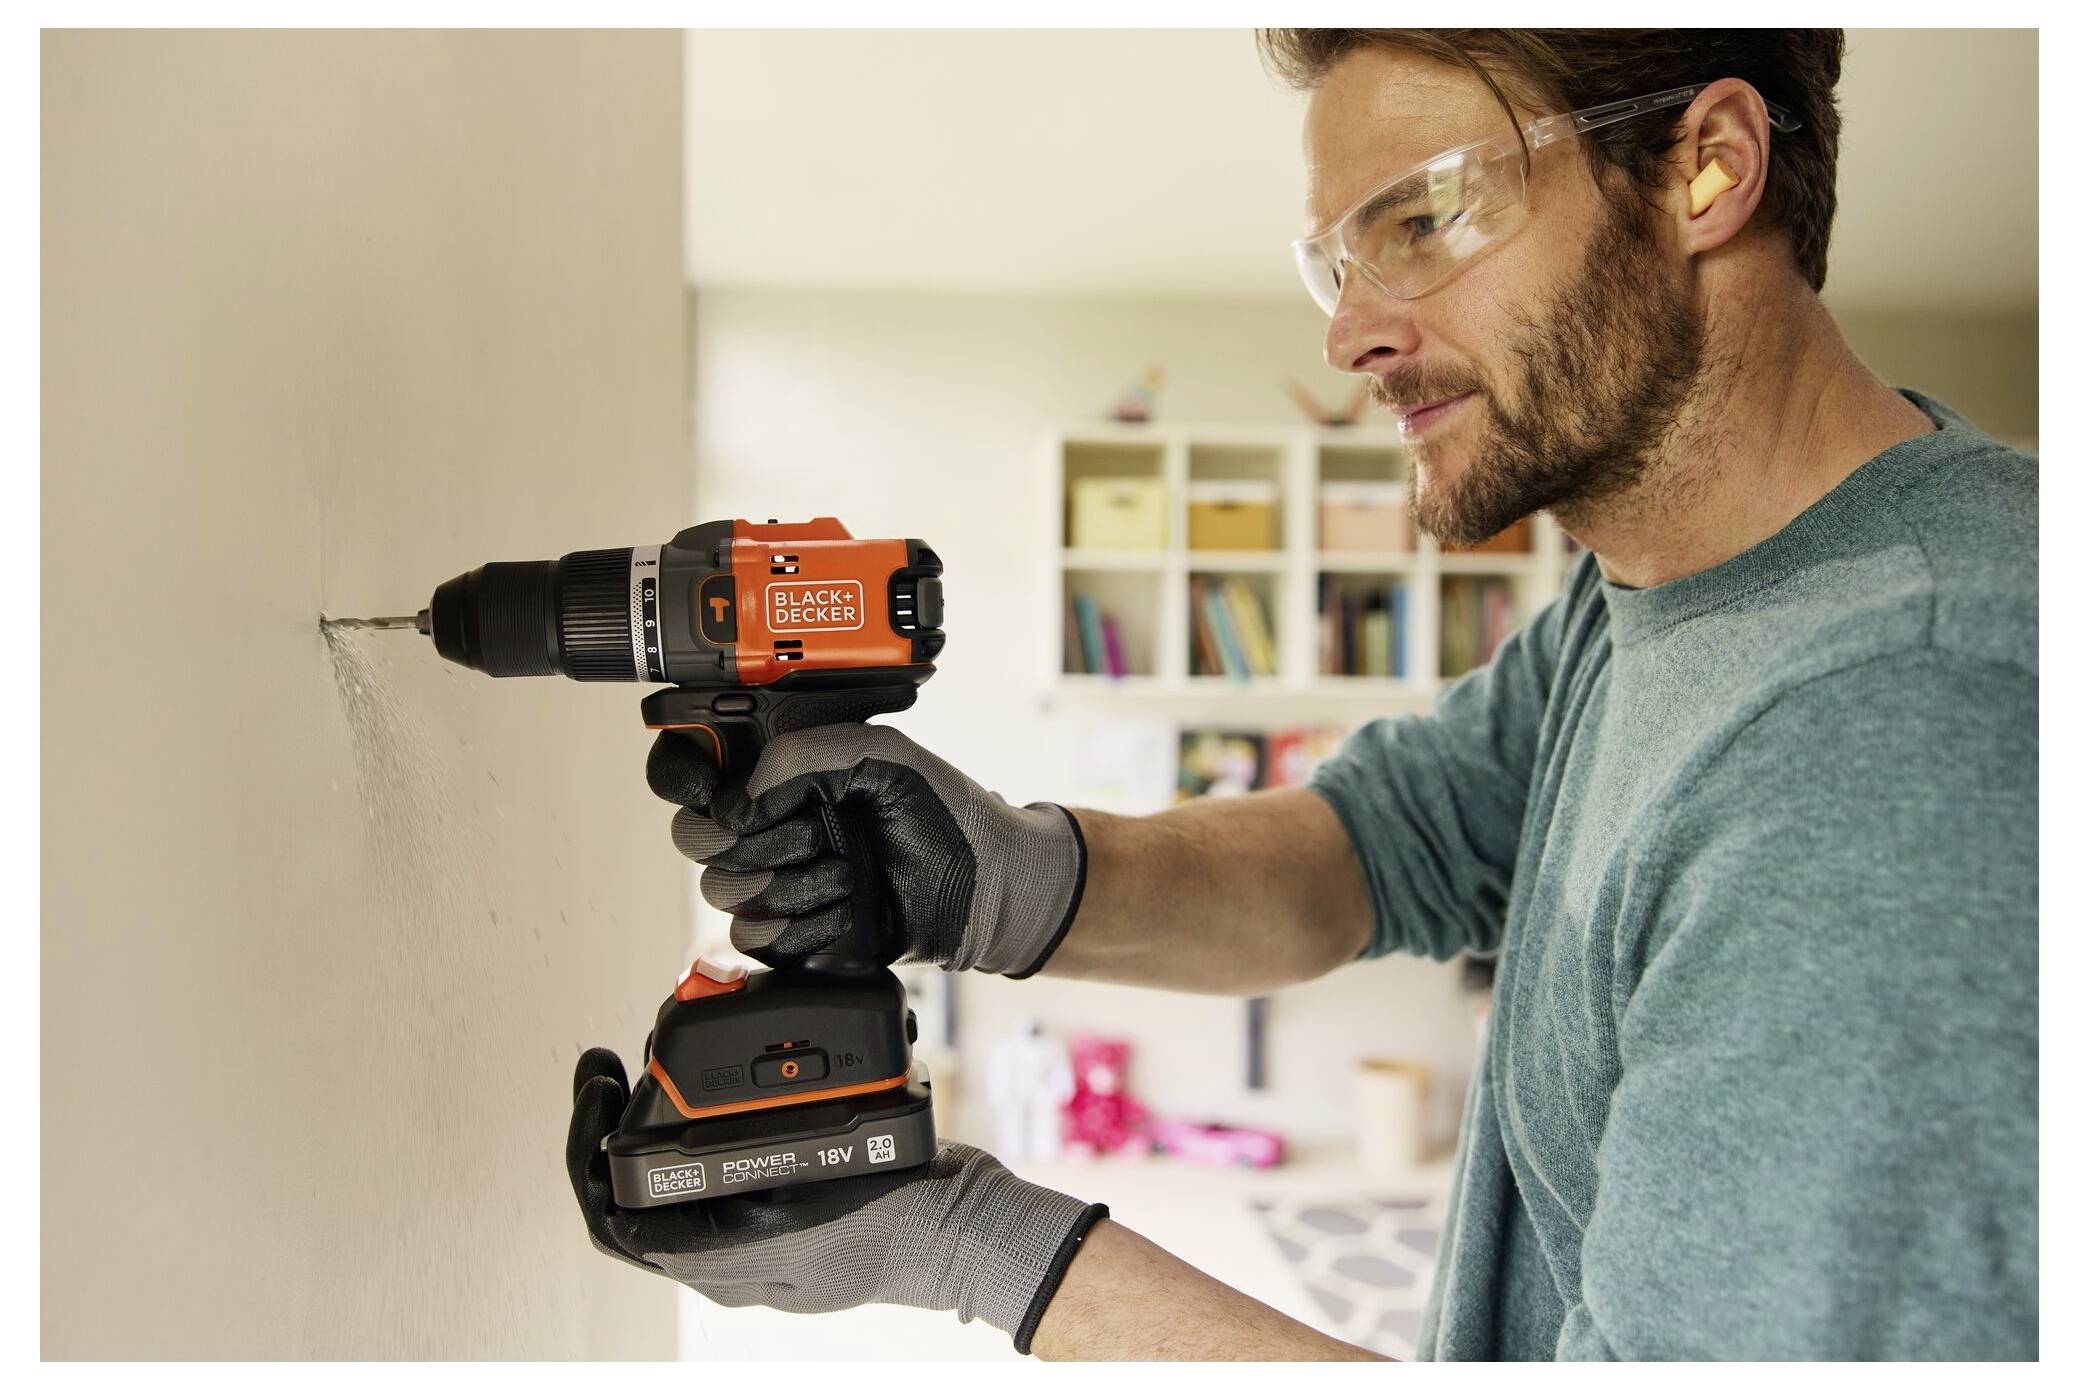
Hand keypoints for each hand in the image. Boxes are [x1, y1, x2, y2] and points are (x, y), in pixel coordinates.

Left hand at [565, 1048, 1106, 1350]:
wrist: (966, 1228)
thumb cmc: (899, 1218)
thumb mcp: (805, 1205)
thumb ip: (719, 1214)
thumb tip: (629, 1204)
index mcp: (722, 1263)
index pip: (614, 1220)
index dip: (586, 1151)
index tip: (595, 1085)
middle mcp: (728, 1260)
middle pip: (630, 1200)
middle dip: (606, 1128)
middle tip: (606, 1063)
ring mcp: (754, 1240)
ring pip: (666, 1186)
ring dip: (644, 1125)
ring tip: (645, 1064)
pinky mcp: (781, 1214)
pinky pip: (712, 1176)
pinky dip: (691, 1130)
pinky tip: (707, 1087)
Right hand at [645, 723, 1086, 973]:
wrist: (988, 889)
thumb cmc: (944, 816)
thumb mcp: (881, 755)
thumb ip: (806, 755)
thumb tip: (743, 799)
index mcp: (778, 773)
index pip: (688, 768)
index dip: (682, 777)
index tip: (719, 794)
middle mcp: (767, 826)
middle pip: (695, 837)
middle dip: (753, 839)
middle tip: (817, 832)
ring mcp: (776, 882)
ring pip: (725, 891)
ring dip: (795, 883)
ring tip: (851, 872)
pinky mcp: (791, 937)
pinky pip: (758, 939)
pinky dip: (810, 926)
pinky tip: (852, 909)